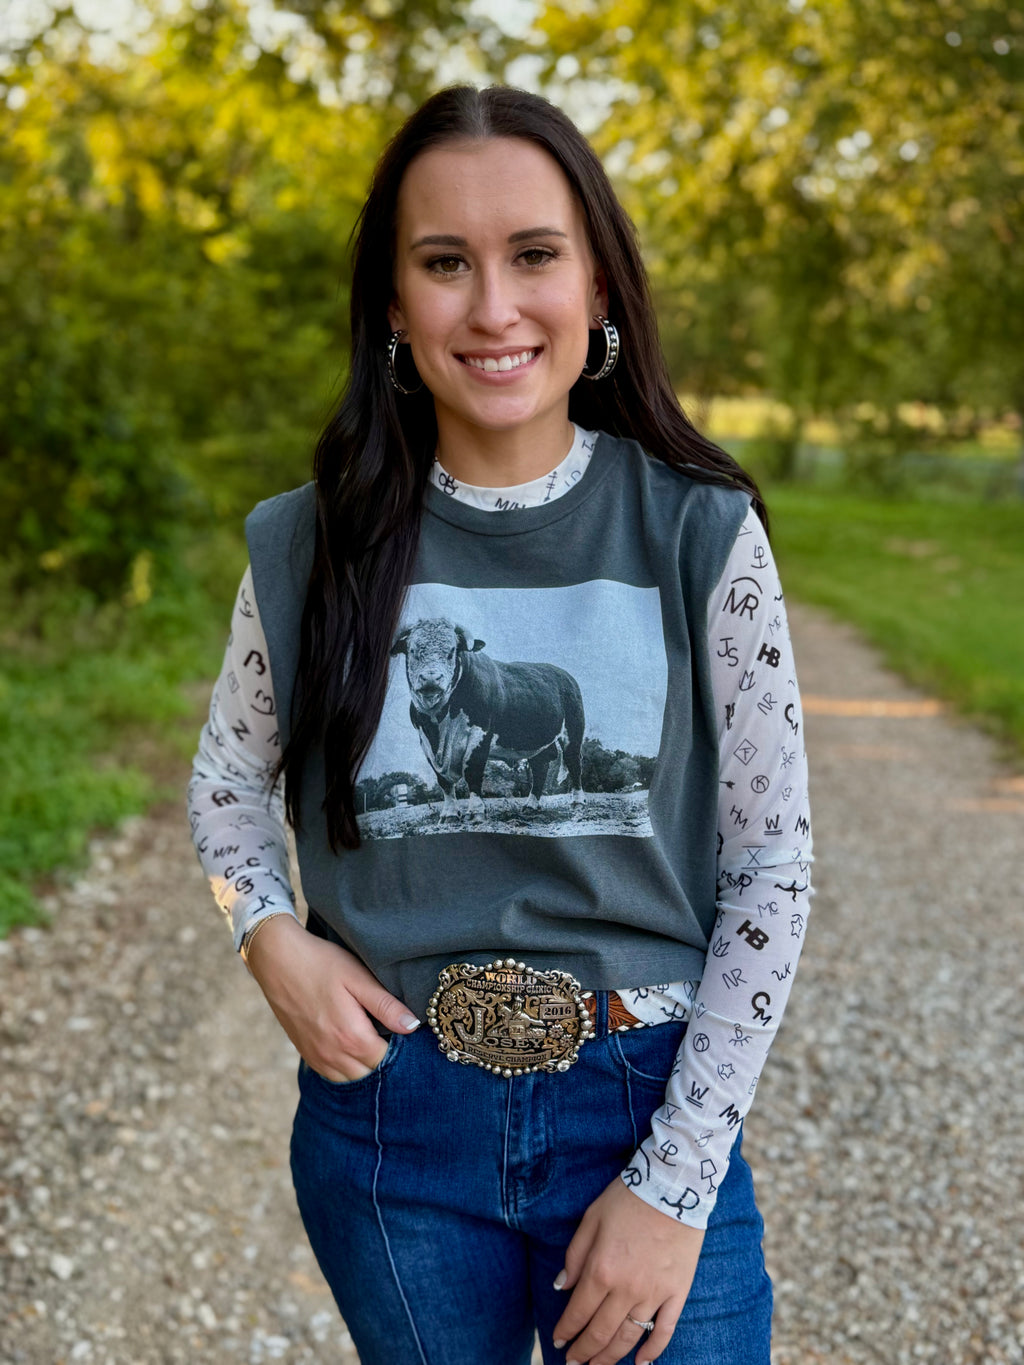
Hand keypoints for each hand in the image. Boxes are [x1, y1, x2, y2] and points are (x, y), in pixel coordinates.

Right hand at [244, 916, 420, 1080]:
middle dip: (381, 1058)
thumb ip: (386, 1006)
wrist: (278, 960)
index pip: (386, 1059)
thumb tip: (413, 1026)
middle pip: (369, 1072)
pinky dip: (344, 1067)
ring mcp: (316, 1056)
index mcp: (350, 1037)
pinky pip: (331, 1074)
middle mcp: (332, 1054)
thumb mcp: (358, 978)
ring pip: (350, 1077)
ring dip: (363, 1065)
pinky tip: (349, 1044)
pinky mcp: (305, 1053)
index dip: (399, 1046)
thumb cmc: (321, 964)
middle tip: (387, 1031)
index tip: (402, 1030)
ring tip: (369, 1037)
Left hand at [552, 1178, 704, 1364]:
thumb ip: (574, 1256)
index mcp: (601, 1270)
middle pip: (600, 1332)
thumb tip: (561, 1287)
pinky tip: (641, 1363)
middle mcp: (625, 1288)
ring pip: (629, 1337)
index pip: (578, 1312)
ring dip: (610, 1357)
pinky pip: (665, 1330)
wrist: (673, 1186)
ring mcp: (654, 1293)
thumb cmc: (627, 1198)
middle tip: (573, 1363)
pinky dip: (653, 1351)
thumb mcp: (591, 1218)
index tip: (558, 1342)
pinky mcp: (677, 1292)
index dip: (566, 1331)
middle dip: (584, 1352)